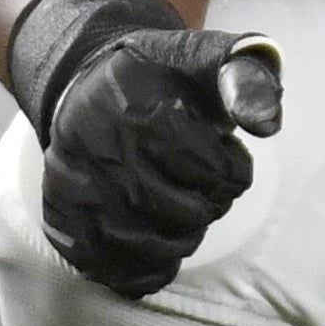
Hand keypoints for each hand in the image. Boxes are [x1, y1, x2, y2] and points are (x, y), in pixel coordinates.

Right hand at [32, 11, 281, 298]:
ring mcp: (73, 186)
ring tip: (185, 213)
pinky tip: (159, 247)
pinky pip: (106, 263)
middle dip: (208, 207)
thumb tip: (265, 124)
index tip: (227, 160)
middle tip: (208, 190)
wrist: (87, 84)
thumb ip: (248, 77)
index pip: (210, 170)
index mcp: (140, 109)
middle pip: (179, 212)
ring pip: (143, 245)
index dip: (233, 171)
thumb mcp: (205, 58)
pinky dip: (141, 267)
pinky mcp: (59, 214)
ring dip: (180, 240)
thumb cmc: (159, 78)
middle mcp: (99, 148)